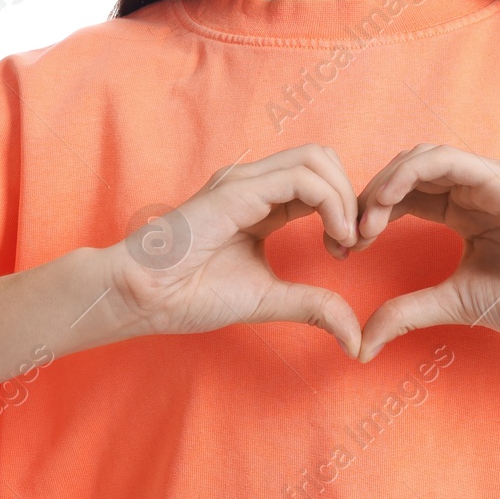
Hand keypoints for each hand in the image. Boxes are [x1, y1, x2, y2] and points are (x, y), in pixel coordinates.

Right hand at [105, 144, 361, 356]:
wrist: (143, 296)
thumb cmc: (191, 294)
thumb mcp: (270, 299)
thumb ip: (313, 306)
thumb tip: (356, 340)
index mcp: (262, 201)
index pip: (319, 180)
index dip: (346, 209)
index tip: (349, 251)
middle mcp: (255, 182)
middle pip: (323, 158)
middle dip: (352, 194)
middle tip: (353, 242)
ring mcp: (245, 181)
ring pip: (317, 158)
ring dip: (344, 196)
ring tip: (345, 240)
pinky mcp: (238, 190)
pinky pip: (301, 178)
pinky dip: (331, 202)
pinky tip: (333, 237)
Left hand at [348, 144, 499, 362]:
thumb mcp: (450, 302)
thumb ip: (405, 312)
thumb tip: (362, 343)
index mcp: (463, 210)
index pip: (404, 195)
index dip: (369, 214)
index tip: (345, 248)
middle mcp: (473, 188)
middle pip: (406, 172)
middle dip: (369, 197)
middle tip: (347, 235)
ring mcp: (487, 180)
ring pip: (420, 158)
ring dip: (384, 184)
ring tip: (365, 221)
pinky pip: (445, 160)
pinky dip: (408, 173)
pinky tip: (385, 200)